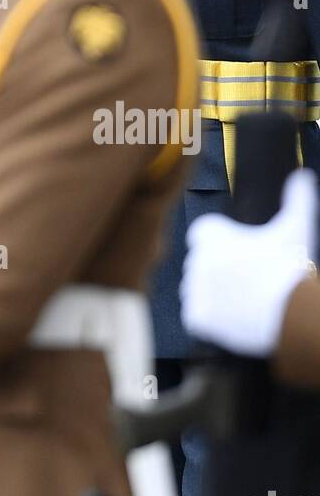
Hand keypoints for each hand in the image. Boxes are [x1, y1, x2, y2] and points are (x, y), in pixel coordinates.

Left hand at [181, 170, 318, 355]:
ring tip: (240, 299)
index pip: (203, 234)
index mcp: (210, 233)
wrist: (290, 313)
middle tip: (245, 279)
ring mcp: (194, 289)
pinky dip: (209, 319)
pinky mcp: (195, 317)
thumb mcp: (296, 227)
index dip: (220, 242)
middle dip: (216, 269)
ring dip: (211, 294)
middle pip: (199, 262)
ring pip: (195, 290)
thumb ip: (296, 199)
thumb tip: (303, 176)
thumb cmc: (291, 267)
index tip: (238, 251)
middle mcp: (195, 258)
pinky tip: (232, 317)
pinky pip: (194, 316)